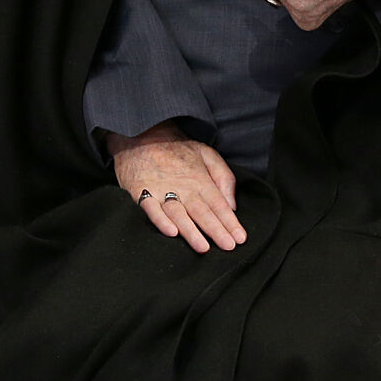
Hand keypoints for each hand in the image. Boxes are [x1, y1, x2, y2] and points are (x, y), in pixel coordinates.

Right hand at [108, 122, 242, 253]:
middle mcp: (182, 187)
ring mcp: (160, 190)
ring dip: (191, 231)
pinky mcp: (141, 192)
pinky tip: (171, 232)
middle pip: (202, 212)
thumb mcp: (207, 153)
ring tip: (203, 247)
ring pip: (178, 214)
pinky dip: (160, 221)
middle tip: (228, 247)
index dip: (230, 222)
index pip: (219, 204)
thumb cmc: (177, 148)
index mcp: (199, 179)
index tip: (239, 239)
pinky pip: (150, 209)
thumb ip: (223, 177)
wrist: (142, 134)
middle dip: (216, 231)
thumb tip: (232, 206)